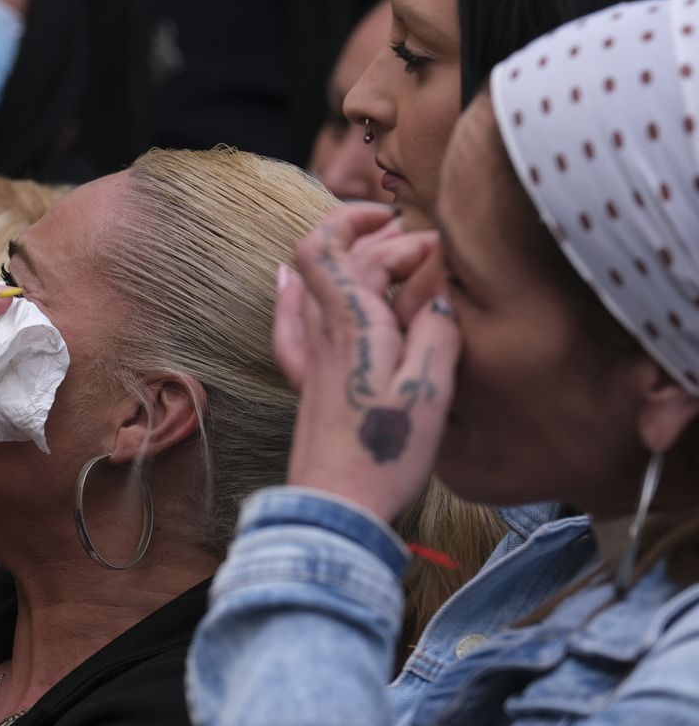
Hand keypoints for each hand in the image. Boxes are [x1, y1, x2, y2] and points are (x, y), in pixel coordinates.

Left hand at [273, 206, 460, 521]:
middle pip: (334, 260)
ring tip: (388, 253)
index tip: (414, 228)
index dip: (366, 223)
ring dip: (349, 260)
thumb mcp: (431, 391)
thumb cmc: (385, 454)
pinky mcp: (308, 383)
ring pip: (317, 285)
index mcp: (353, 326)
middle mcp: (323, 333)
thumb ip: (439, 332)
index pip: (336, 248)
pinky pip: (291, 323)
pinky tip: (288, 283)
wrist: (335, 507)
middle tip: (428, 248)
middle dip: (380, 240)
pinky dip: (295, 293)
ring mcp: (310, 357)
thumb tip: (441, 292)